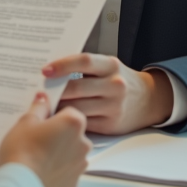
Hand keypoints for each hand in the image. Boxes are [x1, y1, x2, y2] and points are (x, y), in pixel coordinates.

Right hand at [0, 92, 89, 186]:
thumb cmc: (22, 152)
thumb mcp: (25, 122)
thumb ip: (38, 107)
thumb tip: (43, 98)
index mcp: (73, 123)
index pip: (69, 111)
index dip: (54, 115)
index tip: (41, 121)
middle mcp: (83, 144)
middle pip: (72, 133)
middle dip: (58, 134)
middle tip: (36, 139)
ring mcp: (79, 166)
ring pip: (71, 154)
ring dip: (59, 153)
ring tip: (36, 157)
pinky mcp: (73, 185)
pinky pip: (66, 173)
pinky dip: (57, 172)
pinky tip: (40, 171)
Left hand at [42, 53, 172, 134]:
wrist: (147, 101)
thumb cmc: (118, 79)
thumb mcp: (107, 67)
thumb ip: (85, 67)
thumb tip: (52, 70)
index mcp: (111, 65)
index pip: (84, 61)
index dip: (62, 65)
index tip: (45, 71)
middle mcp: (115, 85)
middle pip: (77, 88)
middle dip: (55, 90)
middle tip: (39, 91)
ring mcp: (114, 106)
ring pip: (78, 107)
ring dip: (58, 107)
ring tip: (45, 104)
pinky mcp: (111, 125)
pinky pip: (83, 122)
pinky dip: (69, 120)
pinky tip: (59, 117)